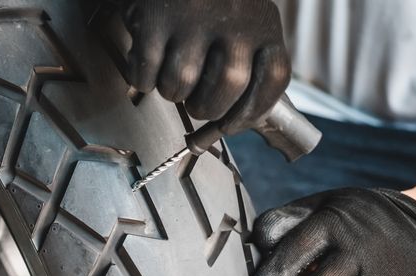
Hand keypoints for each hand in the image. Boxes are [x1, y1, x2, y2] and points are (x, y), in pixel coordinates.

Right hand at [123, 0, 290, 133]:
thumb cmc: (209, 3)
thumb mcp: (244, 23)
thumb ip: (249, 64)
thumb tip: (235, 121)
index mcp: (263, 22)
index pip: (273, 80)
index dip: (251, 112)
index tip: (233, 123)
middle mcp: (234, 18)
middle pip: (225, 91)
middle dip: (205, 108)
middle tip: (196, 104)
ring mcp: (193, 18)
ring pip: (180, 86)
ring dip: (171, 92)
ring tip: (171, 74)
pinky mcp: (155, 19)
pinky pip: (146, 74)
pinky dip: (143, 78)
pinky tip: (149, 61)